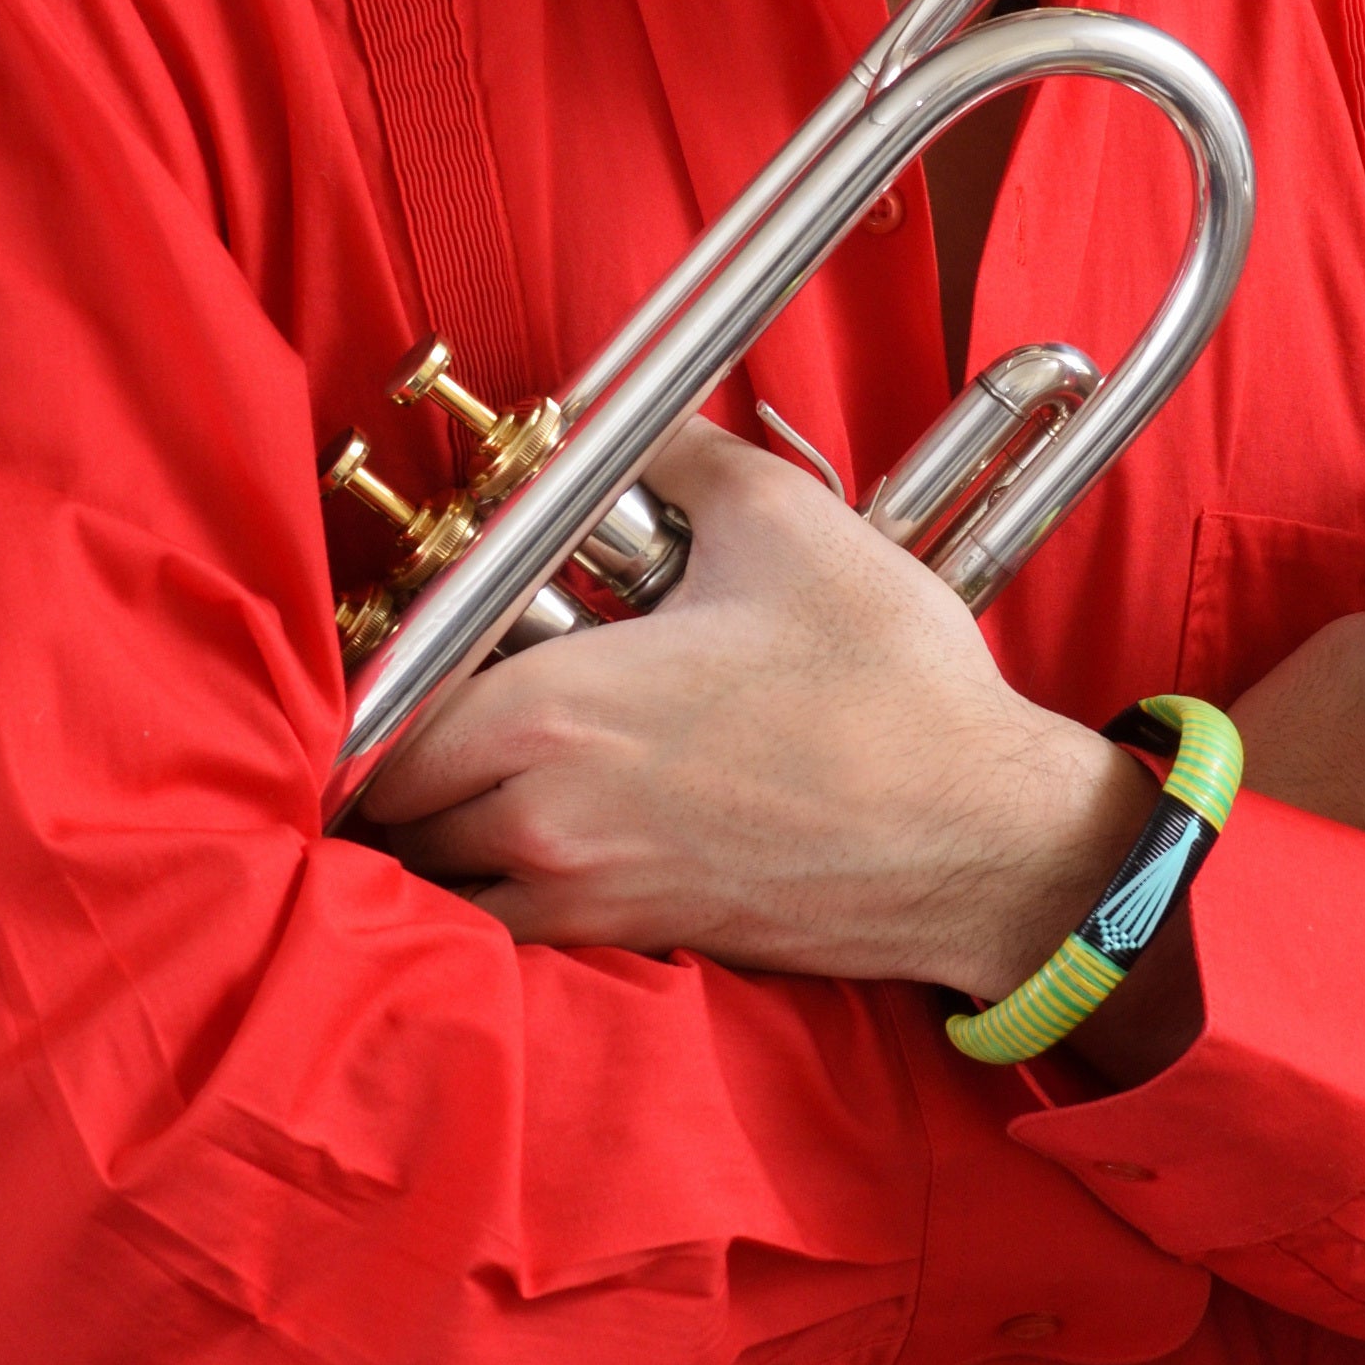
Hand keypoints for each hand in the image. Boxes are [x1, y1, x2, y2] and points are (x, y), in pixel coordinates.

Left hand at [353, 417, 1140, 997]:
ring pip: (444, 881)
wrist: (981, 835)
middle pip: (396, 807)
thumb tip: (632, 423)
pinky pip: (511, 936)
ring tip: (469, 783)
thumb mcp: (788, 526)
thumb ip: (683, 459)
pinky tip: (537, 846)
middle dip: (401, 760)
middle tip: (435, 709)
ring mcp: (588, 893)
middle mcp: (546, 814)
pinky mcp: (637, 940)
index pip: (389, 718)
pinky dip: (495, 899)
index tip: (404, 658)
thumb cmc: (891, 688)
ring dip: (437, 837)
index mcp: (554, 710)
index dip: (382, 688)